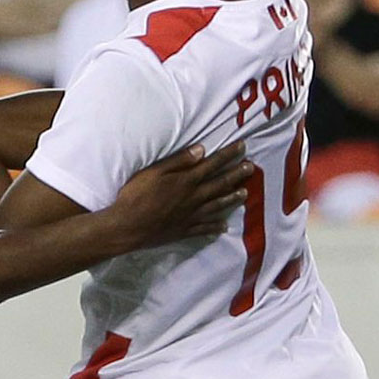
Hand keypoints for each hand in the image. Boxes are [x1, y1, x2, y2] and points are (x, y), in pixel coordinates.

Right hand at [111, 141, 252, 247]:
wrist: (127, 227)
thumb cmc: (135, 196)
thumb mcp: (153, 172)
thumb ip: (178, 161)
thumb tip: (201, 150)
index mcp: (186, 181)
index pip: (212, 164)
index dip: (228, 155)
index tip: (242, 147)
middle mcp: (193, 198)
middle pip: (219, 184)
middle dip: (236, 174)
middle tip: (251, 168)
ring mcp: (190, 216)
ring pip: (217, 206)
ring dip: (232, 199)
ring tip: (245, 193)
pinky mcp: (184, 230)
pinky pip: (204, 228)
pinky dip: (215, 227)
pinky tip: (224, 226)